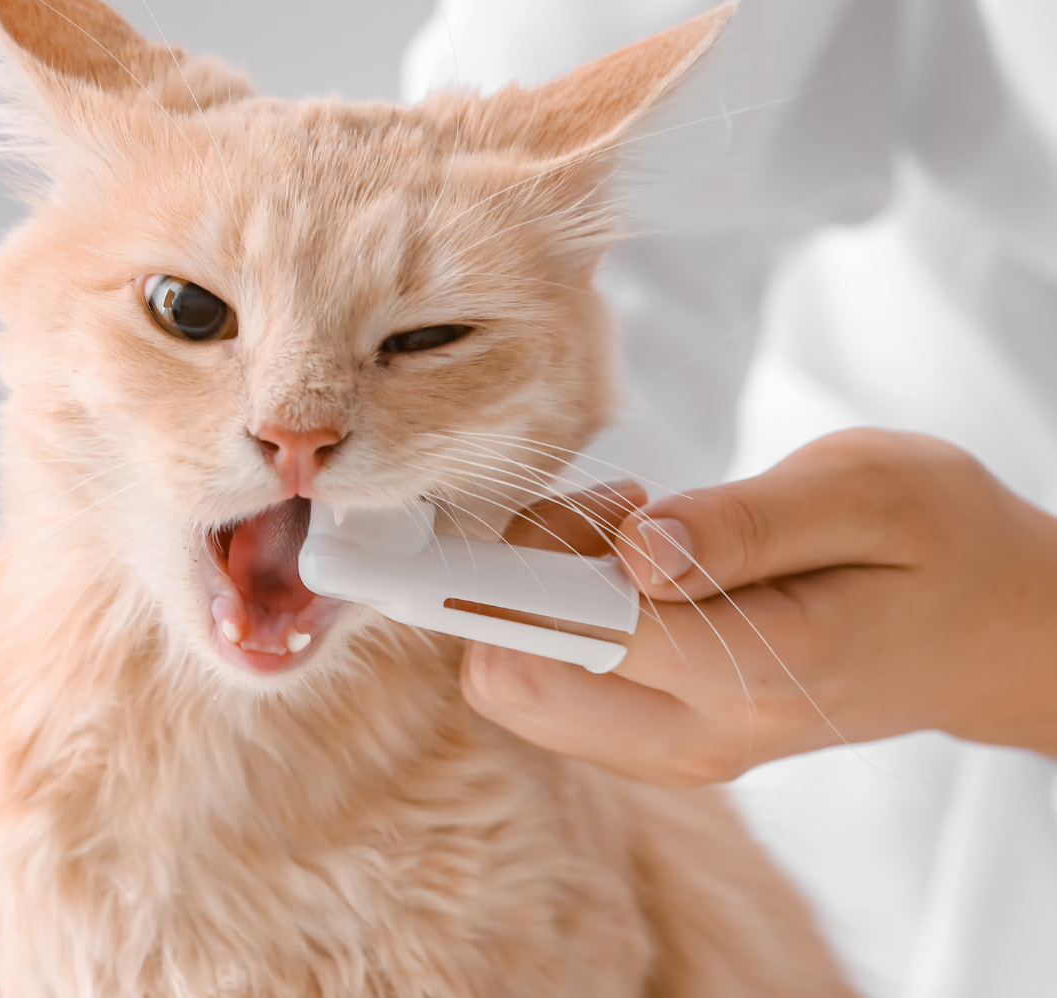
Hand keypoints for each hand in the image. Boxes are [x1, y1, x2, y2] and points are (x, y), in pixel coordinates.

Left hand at [462, 429, 1056, 784]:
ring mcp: (672, 751)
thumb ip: (744, 525)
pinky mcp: (657, 742)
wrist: (987, 632)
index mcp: (750, 670)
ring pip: (517, 685)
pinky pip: (552, 687)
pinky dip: (558, 616)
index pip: (565, 634)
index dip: (481, 578)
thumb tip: (631, 550)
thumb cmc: (938, 542)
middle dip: (515, 575)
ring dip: (537, 592)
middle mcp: (695, 735)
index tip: (427, 533)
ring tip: (641, 529)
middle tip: (614, 507)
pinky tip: (640, 564)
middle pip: (511, 678)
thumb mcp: (868, 491)